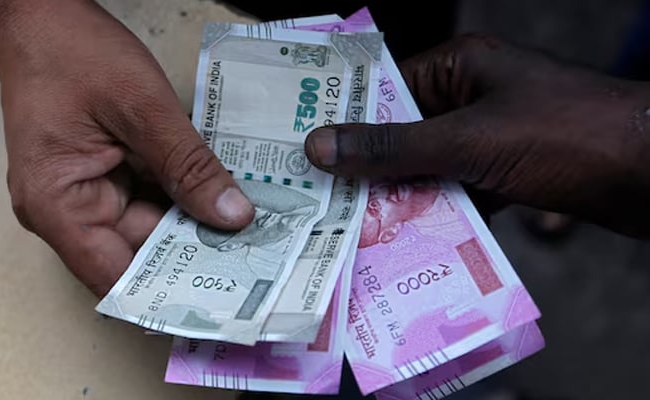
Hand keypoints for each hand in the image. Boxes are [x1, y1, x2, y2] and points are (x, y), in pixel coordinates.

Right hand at [0, 0, 253, 295]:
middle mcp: (70, 211)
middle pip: (140, 253)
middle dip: (195, 254)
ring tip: (251, 232)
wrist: (43, 14)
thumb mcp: (142, 108)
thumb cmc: (74, 53)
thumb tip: (233, 217)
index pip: (115, 276)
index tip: (221, 298)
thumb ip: (189, 166)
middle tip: (255, 258)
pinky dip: (184, 198)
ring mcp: (89, 193)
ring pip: (152, 227)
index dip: (168, 293)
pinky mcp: (108, 175)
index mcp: (58, 206)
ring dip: (195, 225)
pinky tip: (224, 199)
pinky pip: (152, 198)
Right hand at [305, 34, 649, 237]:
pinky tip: (408, 242)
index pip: (386, 88)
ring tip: (354, 227)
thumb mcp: (468, 140)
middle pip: (404, 134)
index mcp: (461, 68)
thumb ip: (393, 147)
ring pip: (429, 168)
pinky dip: (437, 215)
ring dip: (401, 198)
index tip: (304, 149)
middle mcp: (473, 98)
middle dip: (370, 168)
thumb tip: (320, 146)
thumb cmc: (565, 135)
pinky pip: (458, 192)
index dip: (345, 119)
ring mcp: (492, 138)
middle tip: (320, 199)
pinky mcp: (509, 173)